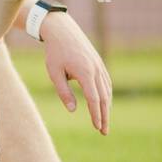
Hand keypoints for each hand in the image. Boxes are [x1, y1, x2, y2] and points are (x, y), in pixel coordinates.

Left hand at [39, 10, 111, 134]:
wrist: (62, 30)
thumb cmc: (54, 52)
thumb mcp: (54, 73)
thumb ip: (64, 92)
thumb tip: (73, 110)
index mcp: (85, 72)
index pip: (94, 99)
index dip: (96, 115)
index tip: (97, 128)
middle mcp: (96, 69)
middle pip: (104, 97)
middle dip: (105, 116)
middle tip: (104, 132)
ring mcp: (99, 65)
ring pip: (107, 90)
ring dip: (107, 107)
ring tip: (104, 121)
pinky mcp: (99, 63)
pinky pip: (106, 82)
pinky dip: (107, 95)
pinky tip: (104, 103)